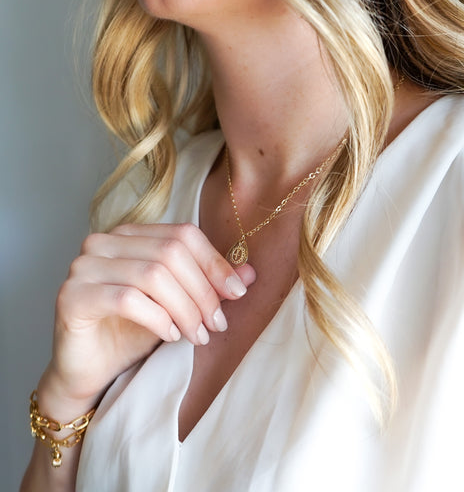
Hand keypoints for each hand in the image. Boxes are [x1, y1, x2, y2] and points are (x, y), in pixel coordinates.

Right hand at [42, 222, 255, 408]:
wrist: (92, 370)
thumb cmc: (135, 332)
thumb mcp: (180, 305)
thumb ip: (210, 285)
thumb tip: (250, 274)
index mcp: (132, 235)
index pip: (183, 234)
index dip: (214, 263)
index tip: (236, 294)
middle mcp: (105, 242)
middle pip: (171, 253)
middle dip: (203, 292)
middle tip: (217, 325)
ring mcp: (85, 266)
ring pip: (153, 275)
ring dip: (185, 309)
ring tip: (198, 335)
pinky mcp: (72, 295)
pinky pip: (128, 299)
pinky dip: (158, 318)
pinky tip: (170, 335)